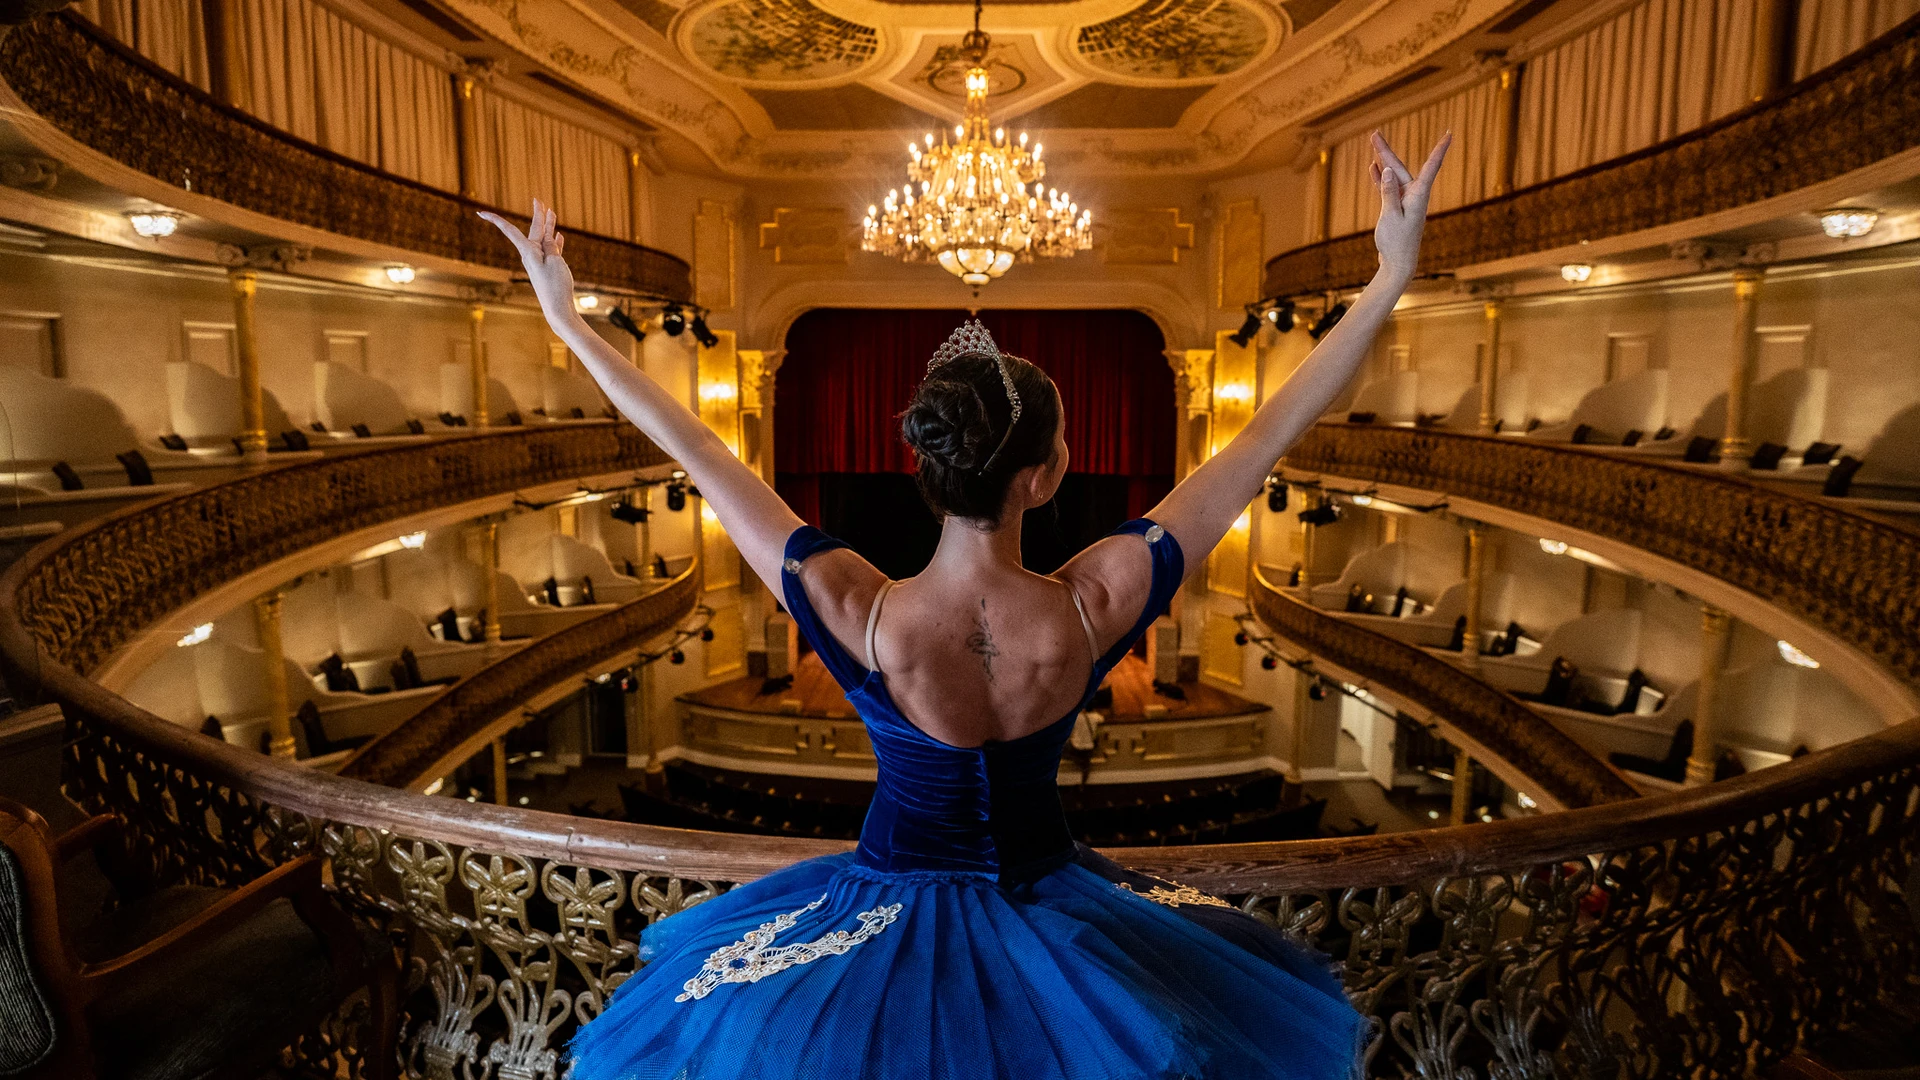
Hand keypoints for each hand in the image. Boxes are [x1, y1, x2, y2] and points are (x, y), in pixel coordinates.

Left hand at [478, 199, 577, 324]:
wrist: (558, 309)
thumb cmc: (555, 286)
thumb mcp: (555, 261)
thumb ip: (551, 246)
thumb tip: (549, 237)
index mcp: (529, 251)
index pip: (510, 230)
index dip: (495, 219)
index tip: (480, 212)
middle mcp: (532, 255)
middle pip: (534, 231)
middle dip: (538, 216)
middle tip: (539, 200)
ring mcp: (540, 262)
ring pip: (544, 239)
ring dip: (549, 226)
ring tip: (552, 213)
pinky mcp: (548, 269)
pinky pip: (551, 251)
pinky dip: (555, 242)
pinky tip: (559, 236)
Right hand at [1370, 131, 1450, 279]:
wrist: (1398, 264)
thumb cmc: (1397, 243)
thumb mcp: (1390, 216)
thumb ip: (1388, 192)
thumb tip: (1387, 169)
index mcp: (1418, 195)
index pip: (1431, 167)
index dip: (1440, 150)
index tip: (1449, 134)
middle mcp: (1413, 195)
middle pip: (1401, 168)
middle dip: (1387, 151)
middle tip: (1374, 134)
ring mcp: (1405, 201)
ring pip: (1393, 175)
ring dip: (1383, 161)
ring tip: (1372, 144)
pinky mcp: (1396, 208)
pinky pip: (1388, 188)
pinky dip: (1381, 178)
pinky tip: (1373, 168)